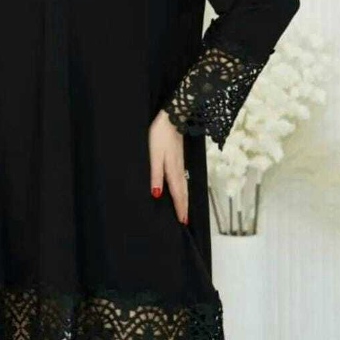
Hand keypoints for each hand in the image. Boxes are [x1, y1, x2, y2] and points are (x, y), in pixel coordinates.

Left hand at [148, 109, 188, 225]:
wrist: (173, 117)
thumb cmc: (161, 135)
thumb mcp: (154, 155)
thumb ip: (156, 174)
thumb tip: (156, 194)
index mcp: (172, 170)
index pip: (177, 193)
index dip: (179, 207)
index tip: (182, 221)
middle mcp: (179, 168)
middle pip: (183, 191)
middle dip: (184, 206)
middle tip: (185, 220)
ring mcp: (180, 163)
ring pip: (184, 185)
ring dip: (185, 198)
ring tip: (185, 209)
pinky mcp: (179, 157)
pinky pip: (183, 178)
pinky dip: (184, 188)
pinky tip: (183, 188)